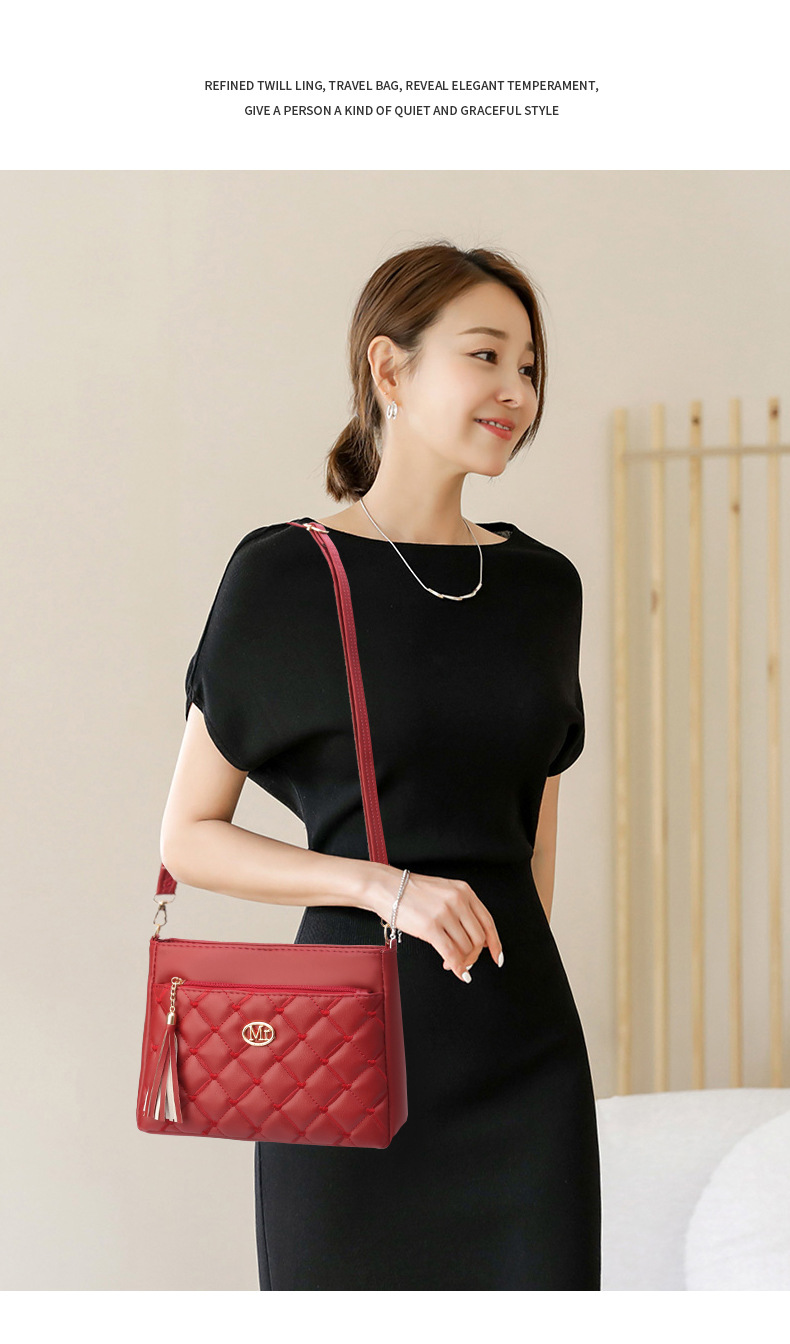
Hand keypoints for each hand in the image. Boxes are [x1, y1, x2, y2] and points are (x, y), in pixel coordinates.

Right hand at [368, 866, 503, 981]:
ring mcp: (445, 913)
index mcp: (464, 891)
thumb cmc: (413, 892)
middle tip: (465, 962)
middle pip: (479, 938)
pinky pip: (450, 953)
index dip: (495, 944)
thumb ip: (463, 909)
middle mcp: (458, 900)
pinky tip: (455, 971)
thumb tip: (478, 939)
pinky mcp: (430, 927)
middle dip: (474, 955)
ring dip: (461, 961)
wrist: (386, 887)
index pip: (488, 922)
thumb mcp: (445, 891)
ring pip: (465, 947)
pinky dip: (457, 967)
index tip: (498, 957)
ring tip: (451, 963)